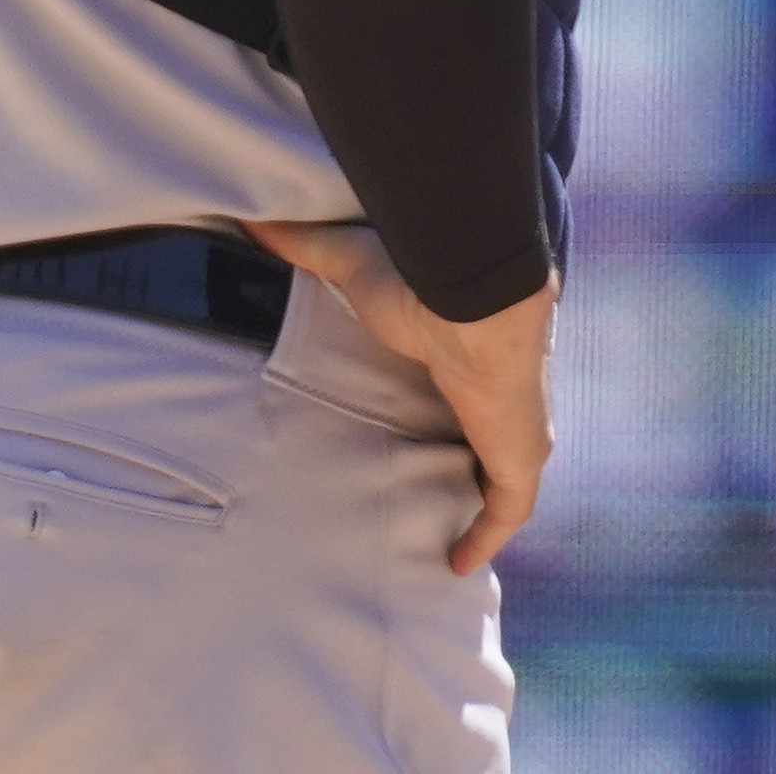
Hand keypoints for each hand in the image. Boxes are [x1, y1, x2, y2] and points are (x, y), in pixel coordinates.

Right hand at [247, 218, 556, 574]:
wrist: (479, 298)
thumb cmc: (424, 282)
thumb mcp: (353, 266)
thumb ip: (308, 246)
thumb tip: (253, 213)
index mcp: (469, 354)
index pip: (466, 388)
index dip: (449, 408)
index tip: (421, 429)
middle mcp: (501, 396)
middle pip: (487, 438)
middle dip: (467, 463)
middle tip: (423, 494)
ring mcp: (517, 429)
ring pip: (504, 478)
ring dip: (480, 505)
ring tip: (440, 536)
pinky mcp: (521, 457)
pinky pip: (510, 509)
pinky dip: (489, 535)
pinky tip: (460, 563)